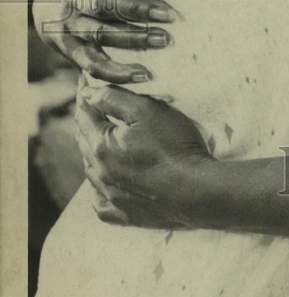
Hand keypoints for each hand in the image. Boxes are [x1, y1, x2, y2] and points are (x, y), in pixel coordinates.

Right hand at [31, 0, 176, 83]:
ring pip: (101, 35)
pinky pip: (93, 64)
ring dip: (135, 39)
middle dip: (138, 10)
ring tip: (165, 40)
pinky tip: (145, 74)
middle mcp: (65, 0)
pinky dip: (118, 71)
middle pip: (103, 6)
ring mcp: (65, 28)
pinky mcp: (68, 53)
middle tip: (171, 14)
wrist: (44, 10)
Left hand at [75, 85, 211, 227]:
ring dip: (91, 151)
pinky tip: (106, 182)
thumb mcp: (147, 110)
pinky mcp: (122, 215)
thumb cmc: (174, 146)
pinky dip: (99, 188)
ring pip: (90, 170)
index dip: (85, 95)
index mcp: (101, 145)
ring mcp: (109, 196)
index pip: (85, 114)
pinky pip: (100, 201)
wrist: (196, 191)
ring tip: (98, 138)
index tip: (85, 81)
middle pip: (84, 141)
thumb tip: (86, 94)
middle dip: (86, 121)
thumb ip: (114, 98)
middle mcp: (99, 173)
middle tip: (90, 105)